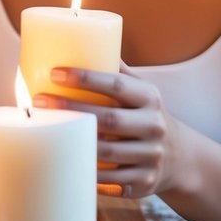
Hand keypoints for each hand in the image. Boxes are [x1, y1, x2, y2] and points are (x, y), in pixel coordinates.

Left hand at [33, 65, 180, 199]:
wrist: (181, 157)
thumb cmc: (146, 114)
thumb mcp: (141, 90)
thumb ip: (117, 70)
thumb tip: (83, 37)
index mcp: (150, 98)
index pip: (116, 84)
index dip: (85, 78)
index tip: (54, 73)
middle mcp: (153, 126)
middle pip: (108, 119)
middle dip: (71, 109)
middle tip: (39, 101)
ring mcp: (151, 157)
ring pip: (108, 154)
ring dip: (76, 145)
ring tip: (45, 133)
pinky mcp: (145, 183)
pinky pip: (112, 182)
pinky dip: (89, 175)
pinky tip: (67, 165)